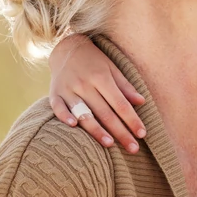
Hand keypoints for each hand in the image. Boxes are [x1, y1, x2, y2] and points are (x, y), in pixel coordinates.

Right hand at [48, 33, 147, 151]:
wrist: (66, 47)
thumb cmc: (94, 60)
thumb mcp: (112, 68)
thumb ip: (125, 86)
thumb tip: (141, 102)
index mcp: (102, 77)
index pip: (120, 104)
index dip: (132, 120)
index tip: (142, 134)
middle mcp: (85, 84)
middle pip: (105, 113)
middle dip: (120, 132)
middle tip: (133, 149)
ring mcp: (68, 89)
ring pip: (83, 113)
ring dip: (96, 130)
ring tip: (110, 144)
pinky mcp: (54, 93)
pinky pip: (58, 107)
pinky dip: (64, 116)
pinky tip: (73, 127)